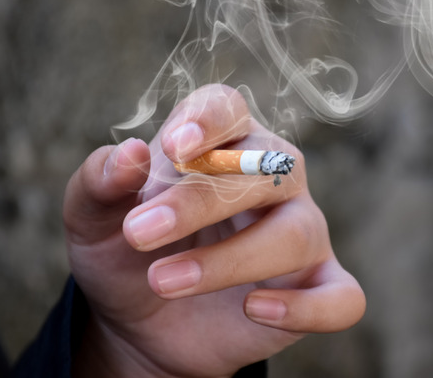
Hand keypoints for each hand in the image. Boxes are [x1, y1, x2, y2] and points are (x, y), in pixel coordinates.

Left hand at [64, 84, 364, 376]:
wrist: (140, 324)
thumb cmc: (126, 255)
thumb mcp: (93, 219)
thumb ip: (100, 182)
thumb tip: (129, 153)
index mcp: (222, 143)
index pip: (228, 109)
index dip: (208, 121)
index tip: (174, 148)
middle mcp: (273, 179)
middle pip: (264, 169)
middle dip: (201, 201)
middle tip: (139, 233)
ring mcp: (301, 232)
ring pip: (295, 234)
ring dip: (230, 259)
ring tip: (164, 281)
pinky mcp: (315, 287)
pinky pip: (340, 297)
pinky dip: (306, 307)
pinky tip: (256, 309)